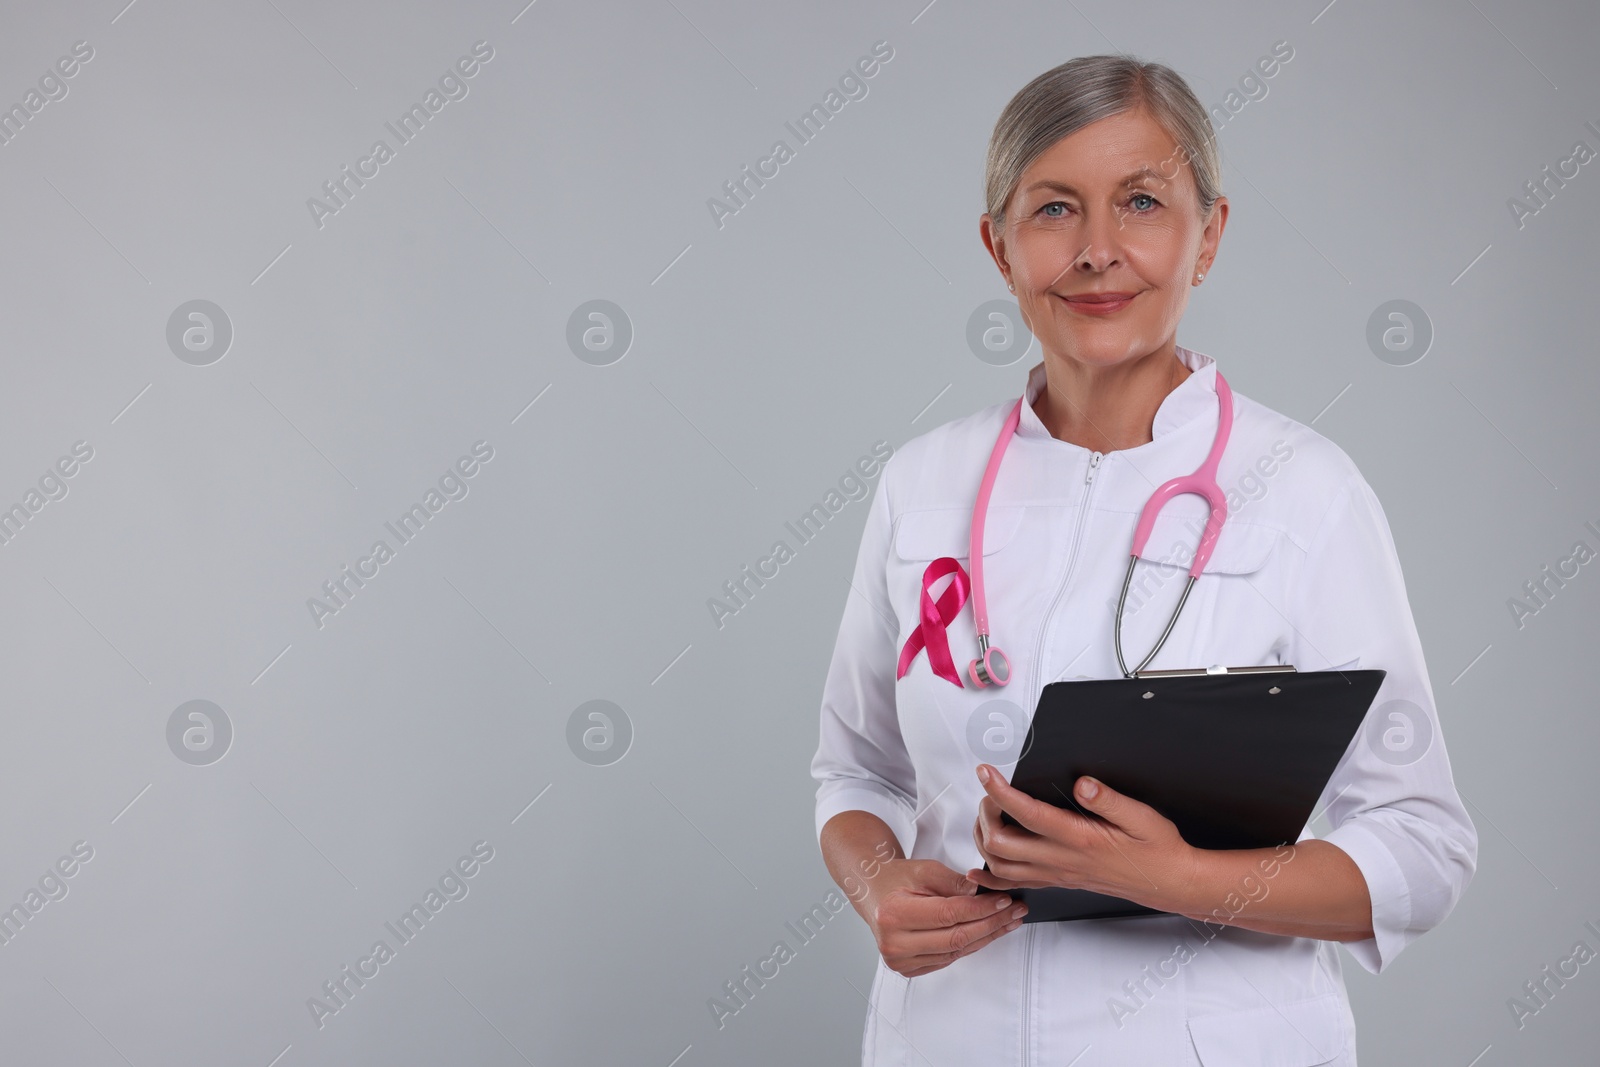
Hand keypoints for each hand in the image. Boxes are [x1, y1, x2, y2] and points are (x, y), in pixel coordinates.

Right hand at [858, 858, 1028, 977]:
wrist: (874, 892)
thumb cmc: (897, 879)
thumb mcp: (925, 869)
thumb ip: (954, 881)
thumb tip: (982, 893)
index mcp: (894, 914)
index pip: (949, 915)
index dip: (981, 908)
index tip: (1003, 900)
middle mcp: (895, 942)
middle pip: (956, 938)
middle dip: (991, 924)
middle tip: (1014, 911)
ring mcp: (901, 960)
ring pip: (956, 952)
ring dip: (986, 937)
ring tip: (1008, 921)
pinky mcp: (909, 969)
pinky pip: (948, 959)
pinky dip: (971, 945)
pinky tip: (987, 933)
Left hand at [967, 764, 1198, 912]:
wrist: (1167, 882)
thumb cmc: (1157, 850)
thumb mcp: (1142, 817)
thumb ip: (1109, 800)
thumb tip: (1082, 783)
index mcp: (1080, 839)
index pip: (1028, 814)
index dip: (1000, 791)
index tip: (986, 771)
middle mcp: (1062, 860)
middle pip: (1002, 843)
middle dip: (986, 813)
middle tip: (989, 790)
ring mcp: (1057, 874)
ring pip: (1001, 867)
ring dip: (985, 840)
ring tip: (988, 815)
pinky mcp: (1059, 881)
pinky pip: (1015, 884)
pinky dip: (992, 874)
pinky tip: (984, 862)